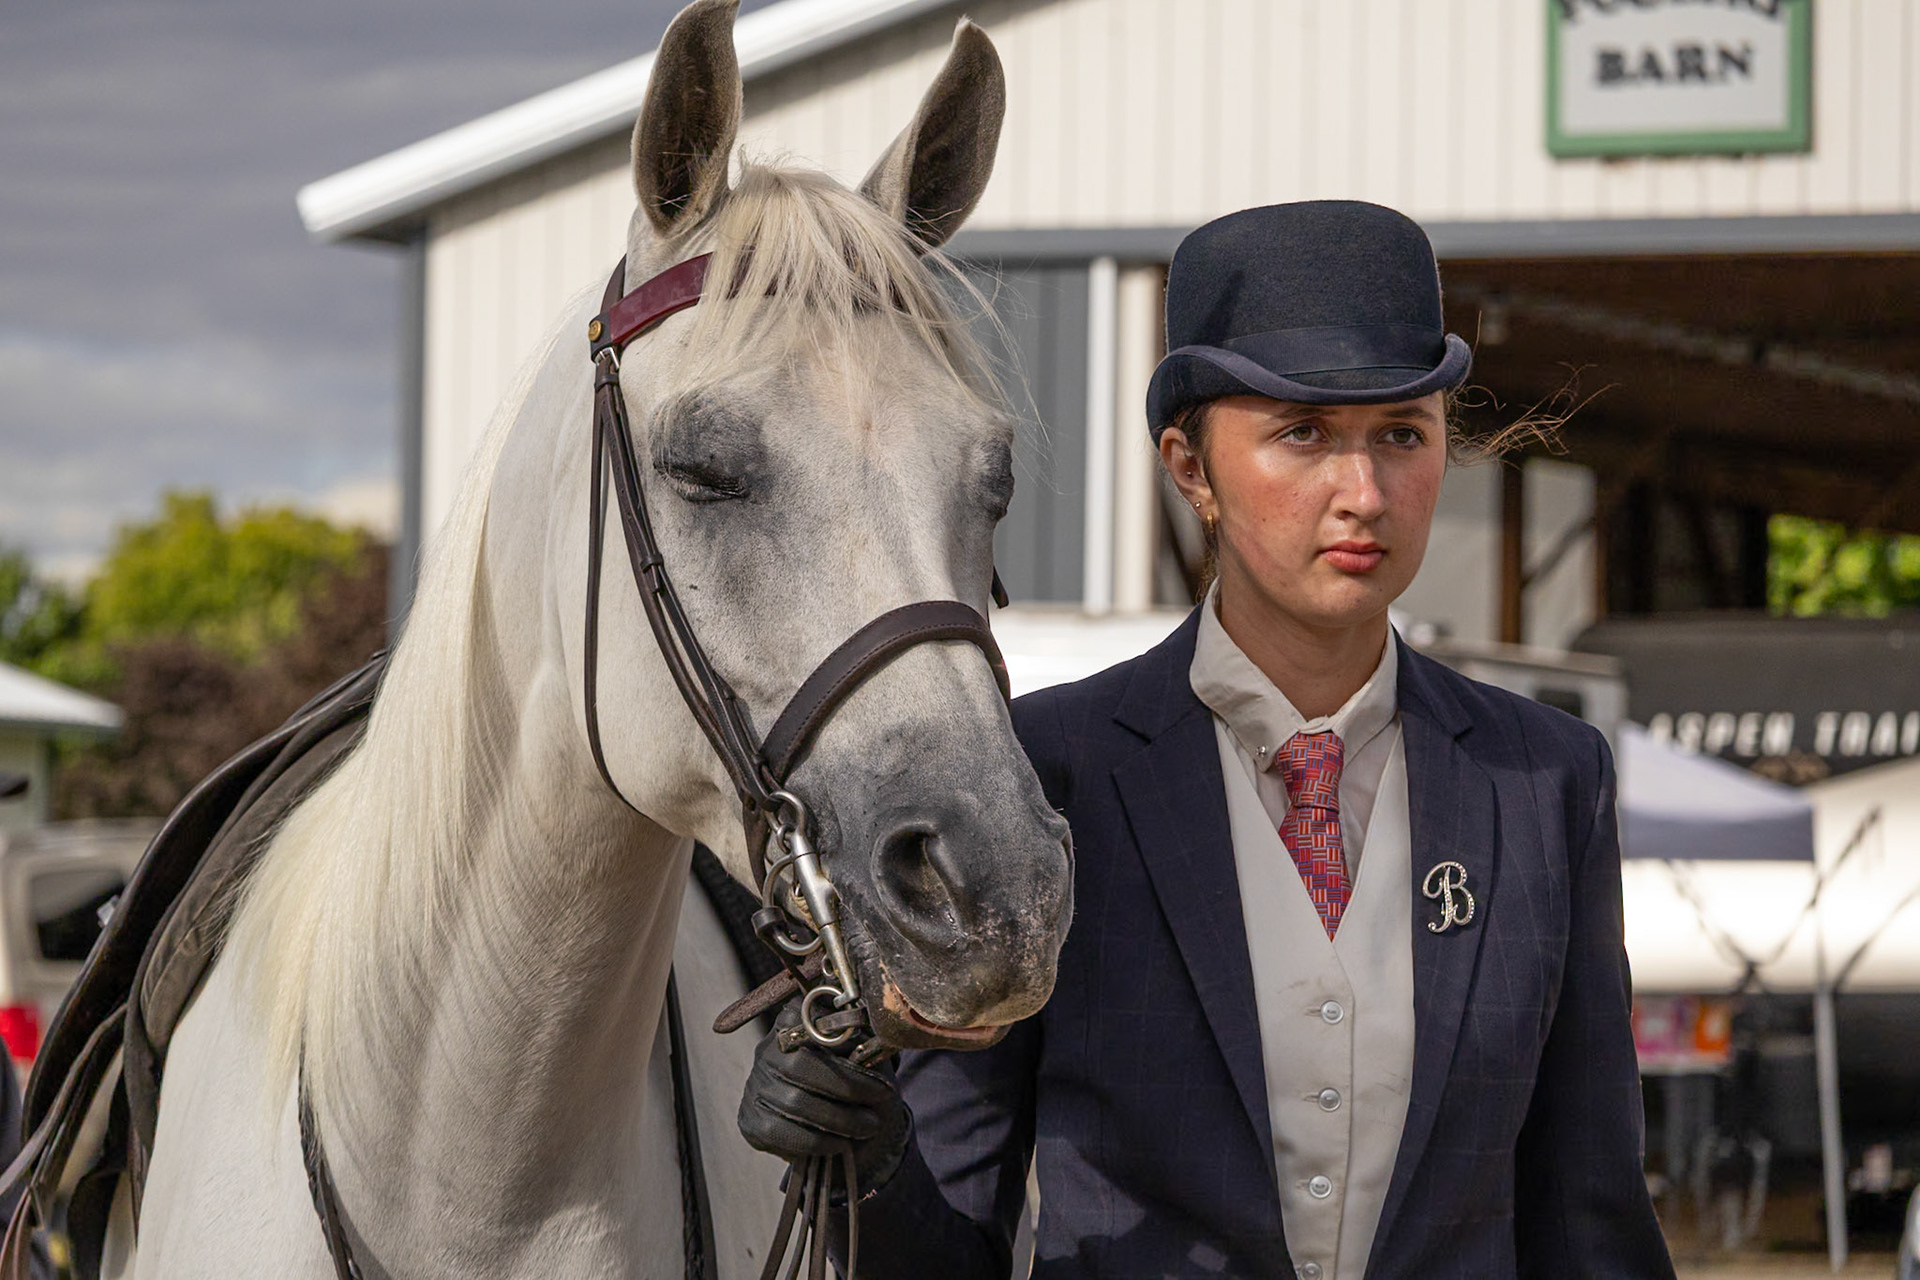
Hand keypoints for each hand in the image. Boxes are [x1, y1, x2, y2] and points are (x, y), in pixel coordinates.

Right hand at [737, 1002, 910, 1193]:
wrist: (834, 1119)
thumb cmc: (853, 1078)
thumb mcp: (863, 1053)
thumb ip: (862, 1043)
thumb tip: (872, 1043)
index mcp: (792, 1021)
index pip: (814, 1029)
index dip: (849, 1053)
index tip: (881, 1079)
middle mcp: (767, 1049)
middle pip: (802, 1066)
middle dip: (847, 1089)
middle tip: (878, 1105)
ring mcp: (755, 1085)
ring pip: (795, 1102)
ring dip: (839, 1119)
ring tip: (868, 1127)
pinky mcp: (750, 1120)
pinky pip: (782, 1132)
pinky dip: (817, 1142)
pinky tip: (840, 1143)